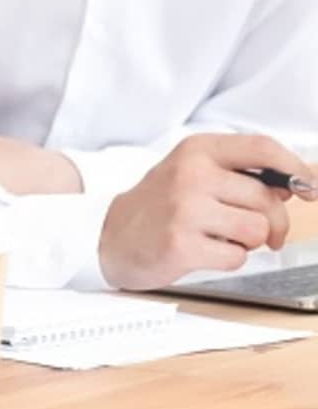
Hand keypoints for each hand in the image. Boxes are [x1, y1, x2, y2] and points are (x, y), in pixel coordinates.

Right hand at [97, 134, 304, 290]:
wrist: (110, 235)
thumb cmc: (161, 205)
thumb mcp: (195, 172)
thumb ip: (242, 173)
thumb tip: (296, 185)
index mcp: (197, 151)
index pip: (262, 148)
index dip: (296, 168)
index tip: (309, 187)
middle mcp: (190, 175)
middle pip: (268, 199)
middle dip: (273, 222)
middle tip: (259, 231)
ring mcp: (184, 210)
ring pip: (258, 231)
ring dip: (248, 242)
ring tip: (220, 237)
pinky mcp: (182, 245)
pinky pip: (237, 258)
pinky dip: (228, 260)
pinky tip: (202, 250)